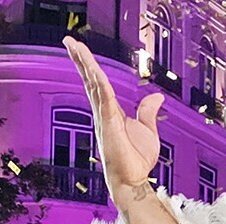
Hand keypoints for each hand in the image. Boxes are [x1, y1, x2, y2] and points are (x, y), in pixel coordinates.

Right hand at [65, 37, 165, 201]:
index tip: (80, 50)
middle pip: (90, 80)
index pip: (98, 83)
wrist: (132, 181)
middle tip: (69, 40)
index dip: (89, 66)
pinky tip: (94, 70)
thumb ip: (148, 111)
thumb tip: (156, 95)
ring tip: (74, 46)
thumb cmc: (136, 160)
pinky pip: (104, 99)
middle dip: (80, 60)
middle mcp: (103, 112)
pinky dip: (99, 84)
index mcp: (110, 112)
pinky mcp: (109, 124)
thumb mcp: (147, 130)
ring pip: (93, 85)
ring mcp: (104, 118)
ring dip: (85, 65)